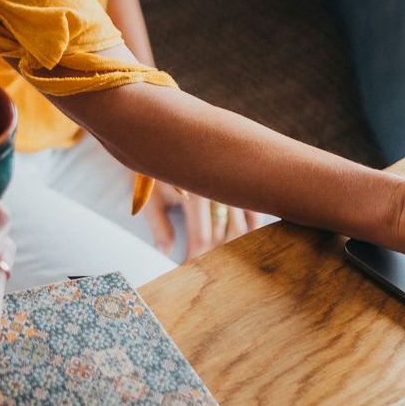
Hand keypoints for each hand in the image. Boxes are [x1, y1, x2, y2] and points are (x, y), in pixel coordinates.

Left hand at [143, 180, 262, 260]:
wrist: (166, 134)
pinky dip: (251, 226)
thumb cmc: (155, 168)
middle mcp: (218, 188)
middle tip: (209, 271)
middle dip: (215, 256)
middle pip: (223, 233)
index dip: (197, 257)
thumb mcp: (152, 196)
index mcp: (195, 193)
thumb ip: (159, 226)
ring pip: (240, 224)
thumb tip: (166, 252)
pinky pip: (252, 208)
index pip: (202, 236)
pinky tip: (247, 239)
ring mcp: (231, 183)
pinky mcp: (238, 179)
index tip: (190, 269)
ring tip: (226, 261)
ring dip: (233, 245)